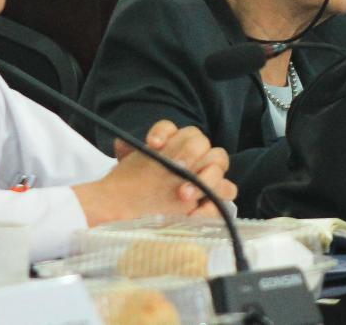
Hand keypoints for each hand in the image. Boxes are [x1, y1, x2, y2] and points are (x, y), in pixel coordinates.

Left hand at [77, 121, 235, 225]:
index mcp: (171, 145)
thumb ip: (129, 154)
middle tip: (177, 168)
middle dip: (190, 153)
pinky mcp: (211, 199)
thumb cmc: (136, 192)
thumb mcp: (129, 173)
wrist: (137, 216)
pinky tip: (193, 214)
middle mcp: (190, 157)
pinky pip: (225, 194)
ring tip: (183, 194)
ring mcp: (204, 177)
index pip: (170, 129)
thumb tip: (121, 143)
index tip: (153, 145)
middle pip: (201, 142)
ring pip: (218, 164)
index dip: (164, 132)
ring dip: (205, 178)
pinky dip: (211, 205)